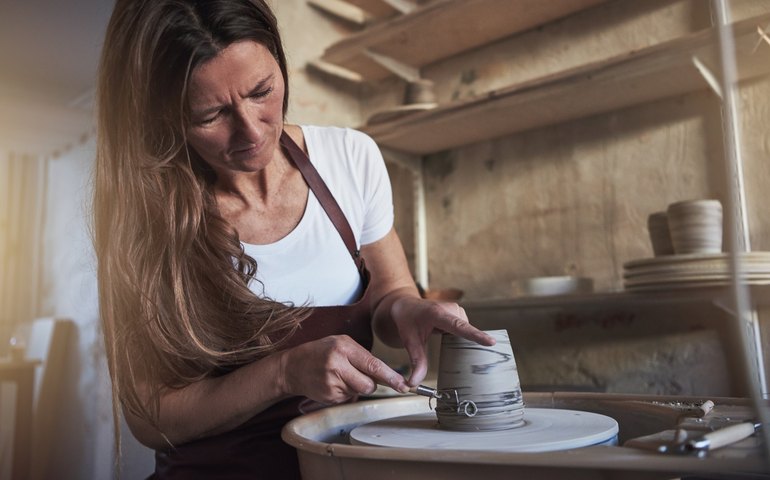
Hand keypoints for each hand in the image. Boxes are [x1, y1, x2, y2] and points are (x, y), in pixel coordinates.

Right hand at [279, 335, 408, 403]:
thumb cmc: (319, 352)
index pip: (373, 365)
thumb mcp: (340, 343)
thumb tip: (385, 374)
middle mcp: (337, 364)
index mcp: (343, 347)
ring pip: (359, 392)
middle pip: (369, 384)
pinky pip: (348, 398)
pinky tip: (332, 383)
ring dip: (355, 387)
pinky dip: (344, 392)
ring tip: (339, 376)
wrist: (291, 367)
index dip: (391, 377)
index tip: (403, 385)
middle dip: (369, 383)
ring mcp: (331, 382)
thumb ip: (362, 355)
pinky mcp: (328, 396)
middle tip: (356, 374)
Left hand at [390, 297, 494, 386]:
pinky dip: (459, 337)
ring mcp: (457, 310)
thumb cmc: (407, 320)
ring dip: (457, 341)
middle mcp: (451, 309)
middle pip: (464, 333)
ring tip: (437, 335)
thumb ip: (416, 362)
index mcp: (437, 314)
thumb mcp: (409, 341)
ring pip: (465, 333)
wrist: (405, 305)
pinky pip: (465, 330)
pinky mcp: (460, 314)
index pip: (459, 327)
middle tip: (440, 342)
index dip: (475, 335)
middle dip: (458, 345)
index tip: (491, 343)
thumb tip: (414, 383)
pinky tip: (444, 336)